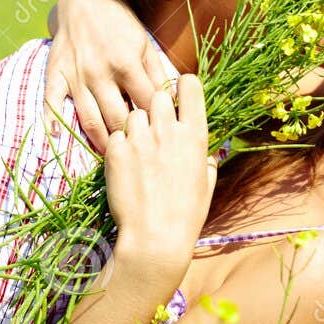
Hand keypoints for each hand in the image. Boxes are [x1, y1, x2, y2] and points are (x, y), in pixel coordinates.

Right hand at [45, 0, 172, 151]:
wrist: (83, 2)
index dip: (157, 121)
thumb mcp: (144, 44)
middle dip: (131, 139)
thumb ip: (157, 74)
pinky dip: (52, 122)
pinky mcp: (55, 75)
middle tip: (141, 156)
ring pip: (89, 120)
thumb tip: (175, 102)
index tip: (163, 137)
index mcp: (126, 63)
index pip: (146, 103)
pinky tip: (58, 139)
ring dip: (101, 142)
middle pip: (117, 118)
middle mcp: (100, 72)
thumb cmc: (119, 24)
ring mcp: (75, 76)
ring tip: (113, 158)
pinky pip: (51, 103)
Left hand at [104, 74, 214, 272]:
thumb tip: (204, 150)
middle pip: (158, 94)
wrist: (155, 238)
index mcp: (195, 135)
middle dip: (157, 106)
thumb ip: (206, 158)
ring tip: (139, 151)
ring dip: (136, 126)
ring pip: (134, 114)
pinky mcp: (115, 151)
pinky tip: (126, 166)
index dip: (184, 88)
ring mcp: (139, 139)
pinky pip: (116, 135)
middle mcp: (168, 130)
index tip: (180, 97)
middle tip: (156, 128)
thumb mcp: (207, 183)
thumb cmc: (186, 215)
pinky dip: (119, 146)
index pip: (190, 86)